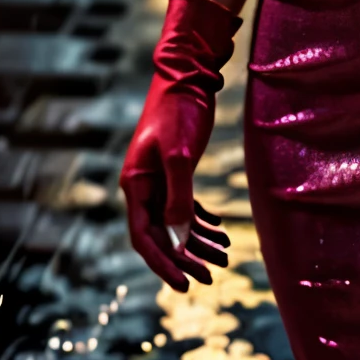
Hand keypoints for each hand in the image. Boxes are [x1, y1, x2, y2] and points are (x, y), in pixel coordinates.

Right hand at [120, 0, 239, 291]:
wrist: (187, 75)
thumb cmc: (179, 109)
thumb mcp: (180, 153)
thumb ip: (178, 193)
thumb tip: (177, 235)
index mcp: (136, 184)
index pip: (144, 237)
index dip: (163, 263)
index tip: (184, 285)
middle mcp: (144, 186)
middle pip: (160, 235)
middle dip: (184, 258)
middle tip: (209, 278)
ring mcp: (160, 179)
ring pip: (175, 223)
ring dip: (197, 243)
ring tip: (223, 259)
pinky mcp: (177, 171)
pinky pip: (186, 206)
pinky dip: (202, 221)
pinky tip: (220, 233)